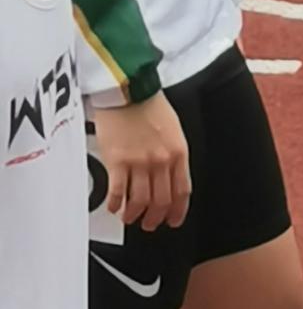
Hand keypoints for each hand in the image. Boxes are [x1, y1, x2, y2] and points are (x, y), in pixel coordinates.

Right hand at [93, 92, 190, 232]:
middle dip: (155, 218)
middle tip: (149, 224)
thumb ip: (173, 153)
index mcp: (178, 154)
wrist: (126, 84)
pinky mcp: (117, 160)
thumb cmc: (147, 102)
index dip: (177, 212)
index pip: (181, 193)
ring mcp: (139, 162)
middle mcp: (161, 162)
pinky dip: (116, 203)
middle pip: (161, 201)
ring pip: (140, 201)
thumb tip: (169, 176)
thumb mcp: (173, 129)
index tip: (172, 221)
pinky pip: (117, 191)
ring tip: (130, 218)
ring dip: (135, 214)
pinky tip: (114, 207)